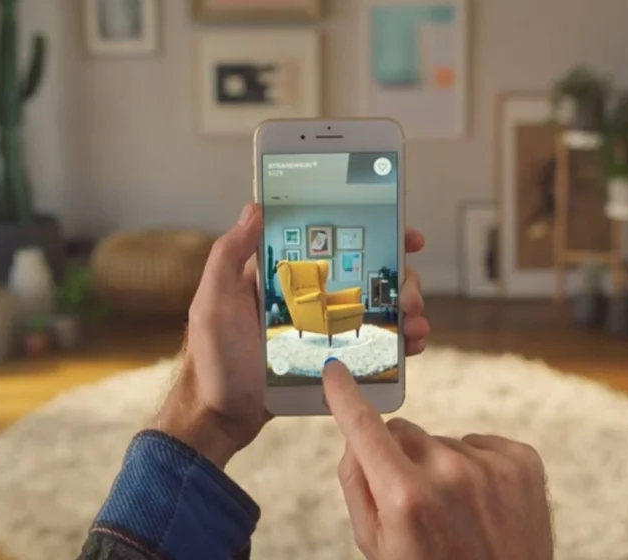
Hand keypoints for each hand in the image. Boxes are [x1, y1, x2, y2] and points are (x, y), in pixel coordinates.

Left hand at [154, 203, 430, 467]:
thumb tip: (255, 208)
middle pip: (367, 275)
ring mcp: (326, 330)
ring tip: (414, 322)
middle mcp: (311, 298)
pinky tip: (412, 345)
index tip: (404, 236)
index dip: (372, 233)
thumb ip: (228, 255)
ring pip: (377, 309)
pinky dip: (399, 341)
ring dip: (406, 308)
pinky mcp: (334, 360)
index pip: (334, 243)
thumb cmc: (212, 360)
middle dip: (399, 278)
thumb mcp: (213, 302)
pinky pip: (374, 345)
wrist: (221, 419)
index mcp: (286, 277)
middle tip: (409, 295)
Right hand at [324, 360, 553, 559]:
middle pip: (404, 433)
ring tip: (458, 512)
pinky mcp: (523, 462)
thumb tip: (355, 436)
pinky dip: (478, 467)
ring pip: (443, 441)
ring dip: (443, 467)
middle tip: (418, 503)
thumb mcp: (376, 544)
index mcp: (405, 498)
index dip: (344, 395)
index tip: (334, 371)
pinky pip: (481, 444)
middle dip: (402, 459)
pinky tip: (483, 504)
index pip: (364, 427)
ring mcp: (491, 466)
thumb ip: (358, 485)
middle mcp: (449, 475)